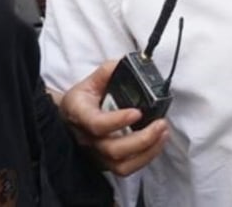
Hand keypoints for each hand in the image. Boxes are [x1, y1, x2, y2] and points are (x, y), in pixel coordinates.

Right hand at [59, 60, 168, 176]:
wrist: (68, 119)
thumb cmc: (81, 100)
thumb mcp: (90, 81)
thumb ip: (108, 71)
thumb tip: (126, 63)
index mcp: (80, 114)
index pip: (97, 124)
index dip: (117, 121)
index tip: (137, 112)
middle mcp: (87, 139)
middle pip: (113, 149)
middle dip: (142, 139)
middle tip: (160, 124)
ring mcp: (96, 154)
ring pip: (121, 165)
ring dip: (147, 151)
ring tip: (163, 133)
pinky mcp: (105, 163)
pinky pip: (126, 169)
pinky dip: (145, 159)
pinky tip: (157, 143)